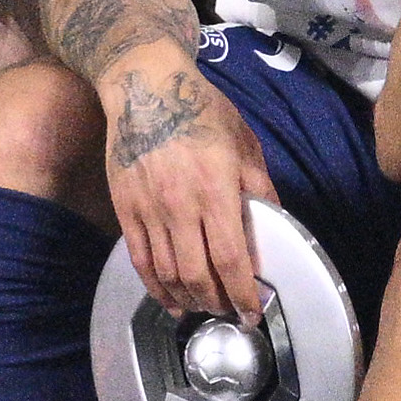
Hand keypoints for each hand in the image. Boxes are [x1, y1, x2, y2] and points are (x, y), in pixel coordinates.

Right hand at [95, 42, 275, 323]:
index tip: (252, 311)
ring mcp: (149, 209)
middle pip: (197, 274)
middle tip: (230, 314)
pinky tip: (169, 299)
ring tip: (203, 310)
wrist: (144, 86)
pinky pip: (140, 260)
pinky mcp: (125, 209)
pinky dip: (155, 287)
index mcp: (215, 189)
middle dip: (216, 303)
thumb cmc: (201, 109)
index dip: (242, 292)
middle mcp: (180, 206)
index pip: (231, 258)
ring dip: (186, 300)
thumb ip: (260, 186)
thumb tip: (275, 224)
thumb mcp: (244, 142)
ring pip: (167, 273)